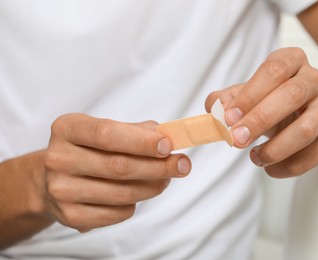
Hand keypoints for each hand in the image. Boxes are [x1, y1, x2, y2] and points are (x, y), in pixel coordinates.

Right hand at [41, 114, 190, 231]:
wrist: (55, 177)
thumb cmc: (90, 149)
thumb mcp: (107, 129)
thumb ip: (137, 131)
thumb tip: (170, 137)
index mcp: (67, 128)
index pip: (107, 134)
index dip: (141, 141)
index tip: (169, 145)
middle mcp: (58, 158)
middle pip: (118, 166)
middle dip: (158, 167)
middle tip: (182, 165)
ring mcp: (61, 189)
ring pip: (121, 193)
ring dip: (153, 186)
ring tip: (166, 178)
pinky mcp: (69, 215)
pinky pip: (117, 213)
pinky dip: (135, 203)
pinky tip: (139, 192)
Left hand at [206, 47, 317, 177]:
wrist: (302, 113)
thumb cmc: (267, 100)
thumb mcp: (244, 95)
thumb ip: (225, 100)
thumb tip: (217, 110)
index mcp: (291, 60)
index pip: (273, 71)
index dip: (250, 95)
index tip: (230, 118)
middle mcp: (314, 79)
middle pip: (292, 95)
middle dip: (260, 121)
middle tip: (236, 140)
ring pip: (307, 128)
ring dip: (276, 148)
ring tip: (254, 158)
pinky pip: (317, 153)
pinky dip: (291, 166)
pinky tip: (271, 168)